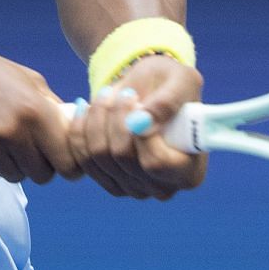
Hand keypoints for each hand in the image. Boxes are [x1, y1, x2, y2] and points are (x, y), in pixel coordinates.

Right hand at [0, 48, 82, 183]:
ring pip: (14, 177)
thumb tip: (72, 129)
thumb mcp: (24, 78)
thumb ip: (51, 106)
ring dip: (10, 163)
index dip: (68, 164)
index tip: (63, 161)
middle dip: (38, 164)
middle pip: (42, 175)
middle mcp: (11, 135)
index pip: (67, 161)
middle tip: (25, 146)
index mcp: (33, 111)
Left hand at [68, 54, 208, 199]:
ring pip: (99, 156)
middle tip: (124, 91)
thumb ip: (169, 101)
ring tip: (107, 94)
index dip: (140, 133)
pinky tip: (85, 107)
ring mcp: (132, 188)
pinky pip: (82, 157)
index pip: (156, 163)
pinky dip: (79, 129)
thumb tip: (144, 121)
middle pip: (123, 158)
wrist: (149, 90)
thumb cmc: (172, 86)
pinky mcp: (106, 180)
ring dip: (97, 118)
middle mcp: (161, 188)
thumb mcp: (182, 81)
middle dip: (117, 117)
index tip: (136, 100)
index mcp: (189, 172)